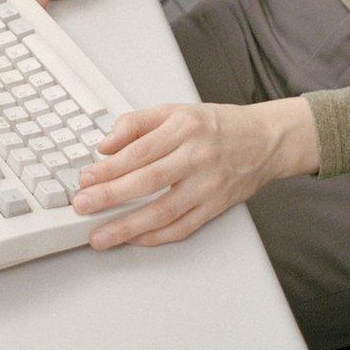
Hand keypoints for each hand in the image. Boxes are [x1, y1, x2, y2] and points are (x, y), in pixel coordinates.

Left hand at [74, 97, 320, 249]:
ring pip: (164, 211)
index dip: (109, 169)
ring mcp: (210, 184)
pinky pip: (184, 226)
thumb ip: (137, 123)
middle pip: (148, 181)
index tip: (85, 179)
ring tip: (100, 236)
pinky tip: (135, 239)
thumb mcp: (177, 110)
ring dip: (128, 226)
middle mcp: (198, 156)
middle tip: (82, 207)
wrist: (267, 140)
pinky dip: (157, 236)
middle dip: (110, 197)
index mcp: (186, 128)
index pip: (140, 152)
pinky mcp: (218, 205)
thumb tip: (105, 145)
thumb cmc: (220, 126)